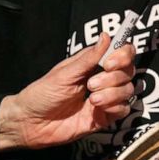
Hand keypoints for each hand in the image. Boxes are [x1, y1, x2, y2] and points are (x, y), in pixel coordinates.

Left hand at [0, 35, 135, 150]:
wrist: (30, 123)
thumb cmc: (41, 94)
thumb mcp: (64, 73)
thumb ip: (89, 58)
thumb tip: (106, 36)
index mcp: (92, 64)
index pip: (121, 53)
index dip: (123, 55)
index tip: (110, 63)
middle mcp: (101, 79)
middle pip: (128, 71)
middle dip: (113, 77)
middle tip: (91, 85)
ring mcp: (104, 98)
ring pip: (128, 90)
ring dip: (112, 94)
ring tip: (92, 99)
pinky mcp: (103, 118)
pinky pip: (123, 110)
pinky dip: (115, 108)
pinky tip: (98, 109)